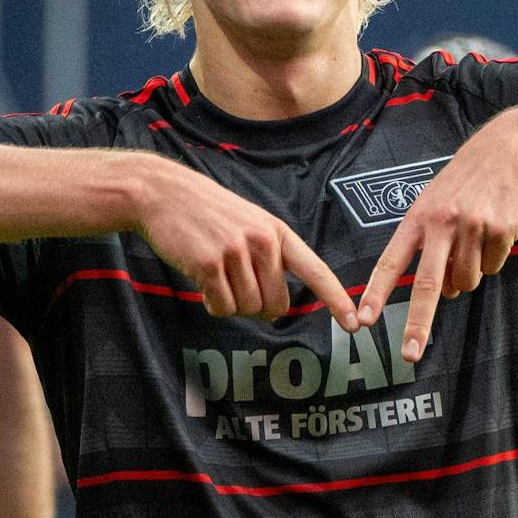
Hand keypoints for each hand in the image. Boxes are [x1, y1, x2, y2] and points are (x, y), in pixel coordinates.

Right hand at [131, 157, 356, 326]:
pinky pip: (222, 307)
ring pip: (248, 309)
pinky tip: (202, 283)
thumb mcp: (250, 223)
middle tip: (237, 290)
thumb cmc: (207, 214)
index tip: (355, 324)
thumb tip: (276, 308)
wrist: (162, 193)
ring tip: (216, 278)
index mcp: (278, 232)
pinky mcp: (208, 263)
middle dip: (259, 309)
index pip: (315, 271)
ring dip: (231, 305)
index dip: (336, 300)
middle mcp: (262, 241)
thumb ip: (269, 257)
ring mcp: (235, 251)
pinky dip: (212, 304)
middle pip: (277, 304)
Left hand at [357, 116, 517, 360]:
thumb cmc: (470, 181)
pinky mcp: (500, 230)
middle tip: (410, 354)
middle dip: (418, 324)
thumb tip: (443, 294)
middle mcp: (441, 223)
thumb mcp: (440, 205)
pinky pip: (494, 266)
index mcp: (419, 217)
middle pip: (428, 284)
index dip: (376, 293)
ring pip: (468, 280)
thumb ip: (433, 247)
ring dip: (472, 274)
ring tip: (477, 241)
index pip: (392, 261)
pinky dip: (496, 257)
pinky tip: (497, 230)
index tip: (363, 320)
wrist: (511, 149)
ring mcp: (471, 226)